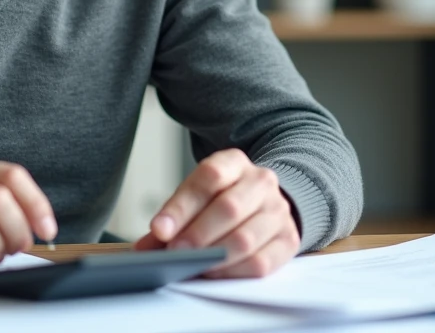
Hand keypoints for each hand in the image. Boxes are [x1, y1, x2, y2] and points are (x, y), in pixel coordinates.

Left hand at [132, 148, 299, 278]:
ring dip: (214, 256)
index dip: (182, 206)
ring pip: (246, 238)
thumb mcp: (196, 197)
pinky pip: (261, 262)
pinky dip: (233, 272)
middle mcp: (261, 181)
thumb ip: (173, 218)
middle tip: (175, 253)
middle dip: (197, 235)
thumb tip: (146, 247)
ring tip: (193, 265)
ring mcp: (278, 210)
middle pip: (229, 207)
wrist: (263, 203)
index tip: (160, 230)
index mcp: (234, 162)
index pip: (209, 177)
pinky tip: (215, 272)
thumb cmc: (221, 200)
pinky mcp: (288, 239)